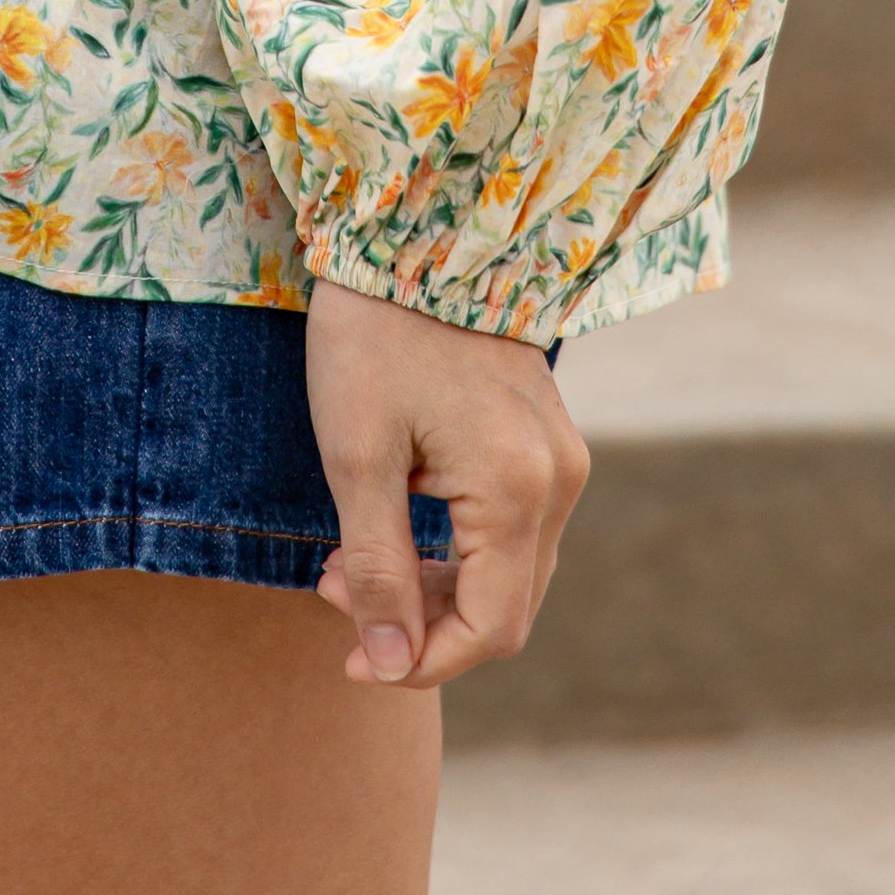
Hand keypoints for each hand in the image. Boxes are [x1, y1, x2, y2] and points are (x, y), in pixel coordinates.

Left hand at [308, 273, 587, 691]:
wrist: (411, 231)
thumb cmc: (372, 334)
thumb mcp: (357, 456)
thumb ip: (379, 568)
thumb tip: (388, 662)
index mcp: (518, 487)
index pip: (490, 628)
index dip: (422, 662)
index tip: (352, 657)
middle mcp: (559, 477)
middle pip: (506, 605)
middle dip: (421, 622)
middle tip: (335, 588)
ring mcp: (559, 452)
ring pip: (509, 568)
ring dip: (434, 585)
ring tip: (350, 558)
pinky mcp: (545, 433)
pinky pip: (511, 524)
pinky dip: (455, 546)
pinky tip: (393, 521)